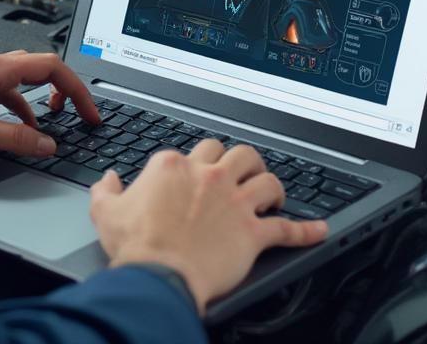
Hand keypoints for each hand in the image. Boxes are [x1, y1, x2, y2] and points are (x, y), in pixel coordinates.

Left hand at [0, 50, 99, 165]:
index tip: (87, 110)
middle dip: (64, 90)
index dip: (75, 88)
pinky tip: (21, 129)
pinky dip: (22, 110)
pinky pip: (7, 96)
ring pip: (23, 83)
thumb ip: (15, 138)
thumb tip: (46, 143)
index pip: (49, 67)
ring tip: (55, 122)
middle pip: (39, 70)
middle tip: (81, 113)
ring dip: (42, 101)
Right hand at [90, 141, 326, 315]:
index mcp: (175, 166)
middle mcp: (209, 176)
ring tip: (274, 193)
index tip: (198, 176)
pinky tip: (319, 230)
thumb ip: (106, 190)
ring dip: (273, 185)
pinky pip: (288, 229)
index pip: (196, 149)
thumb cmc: (136, 246)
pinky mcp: (252, 233)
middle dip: (243, 161)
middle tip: (243, 173)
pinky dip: (307, 230)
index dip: (199, 163)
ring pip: (267, 178)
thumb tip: (109, 179)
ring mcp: (234, 202)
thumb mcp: (106, 212)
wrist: (158, 276)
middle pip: (237, 153)